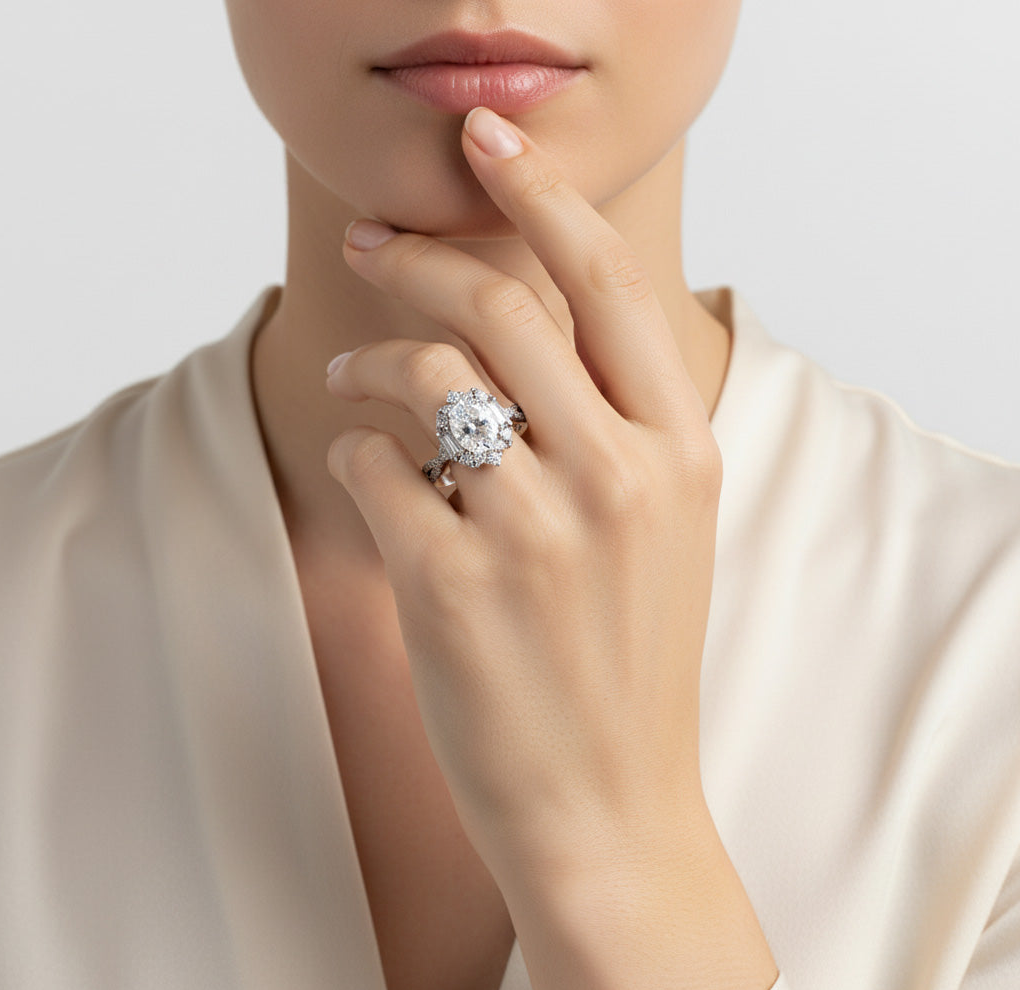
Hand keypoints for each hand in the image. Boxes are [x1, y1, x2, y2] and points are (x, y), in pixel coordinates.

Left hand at [325, 106, 722, 891]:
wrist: (611, 807)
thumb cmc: (629, 661)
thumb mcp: (662, 527)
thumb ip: (613, 424)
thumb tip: (520, 324)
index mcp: (679, 451)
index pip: (606, 281)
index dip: (543, 193)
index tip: (490, 141)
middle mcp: (616, 476)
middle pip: (495, 308)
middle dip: (415, 255)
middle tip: (371, 242)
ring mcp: (532, 530)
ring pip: (423, 380)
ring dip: (369, 364)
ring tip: (351, 377)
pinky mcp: (449, 583)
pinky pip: (376, 466)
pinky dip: (360, 455)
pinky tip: (377, 482)